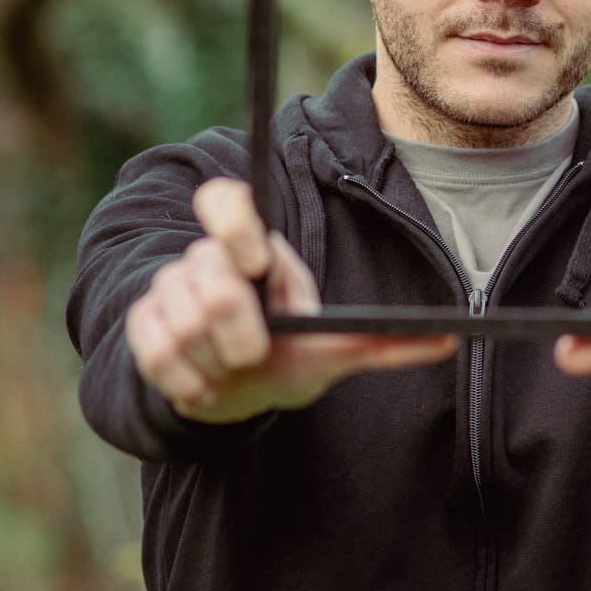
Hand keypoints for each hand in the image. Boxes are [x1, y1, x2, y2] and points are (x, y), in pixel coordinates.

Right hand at [125, 177, 456, 423]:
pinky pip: (156, 353)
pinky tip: (204, 386)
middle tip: (253, 352)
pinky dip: (186, 381)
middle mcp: (205, 258)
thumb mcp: (335, 347)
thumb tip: (448, 342)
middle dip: (236, 333)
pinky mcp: (141, 326)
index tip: (254, 262)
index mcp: (254, 248)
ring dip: (213, 362)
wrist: (232, 389)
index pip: (226, 201)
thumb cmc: (288, 354)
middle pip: (208, 280)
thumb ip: (383, 343)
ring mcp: (168, 289)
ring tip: (231, 371)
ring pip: (182, 322)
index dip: (234, 224)